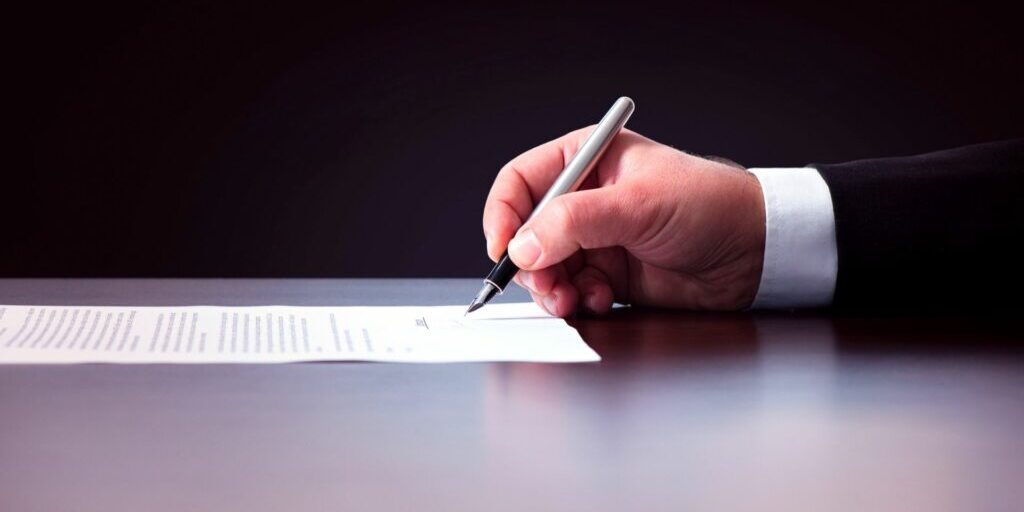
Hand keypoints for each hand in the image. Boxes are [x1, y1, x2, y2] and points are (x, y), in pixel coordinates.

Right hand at [482, 127, 765, 316]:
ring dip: (552, 288)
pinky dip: (577, 300)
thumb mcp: (637, 204)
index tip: (502, 248)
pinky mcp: (609, 275)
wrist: (755, 252)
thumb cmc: (709, 205)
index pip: (520, 182)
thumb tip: (522, 246)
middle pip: (526, 233)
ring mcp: (596, 239)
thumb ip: (574, 222)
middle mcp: (584, 199)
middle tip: (547, 284)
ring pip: (545, 268)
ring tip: (572, 299)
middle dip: (530, 263)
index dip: (503, 214)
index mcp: (585, 160)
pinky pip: (572, 291)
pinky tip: (600, 300)